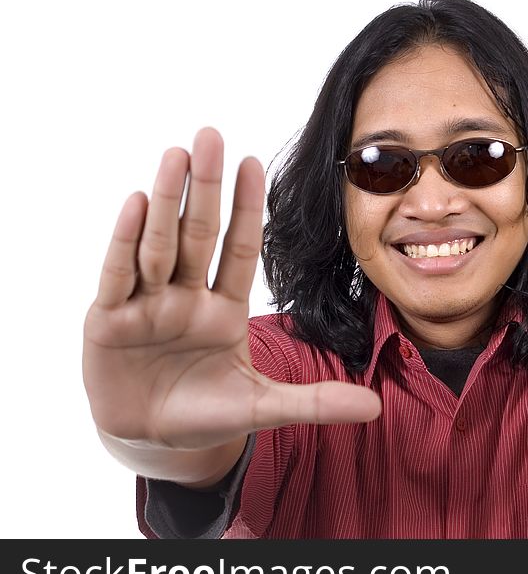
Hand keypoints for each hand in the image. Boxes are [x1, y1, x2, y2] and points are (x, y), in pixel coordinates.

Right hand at [83, 128, 380, 470]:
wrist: (151, 438)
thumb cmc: (205, 414)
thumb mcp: (262, 407)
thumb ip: (313, 402)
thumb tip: (373, 408)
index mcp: (224, 308)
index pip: (239, 250)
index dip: (247, 209)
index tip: (254, 164)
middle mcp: (185, 296)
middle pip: (198, 235)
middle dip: (205, 188)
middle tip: (211, 135)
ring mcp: (146, 304)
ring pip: (159, 246)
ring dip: (168, 201)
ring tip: (177, 154)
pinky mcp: (108, 321)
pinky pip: (119, 275)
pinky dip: (126, 241)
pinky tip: (137, 202)